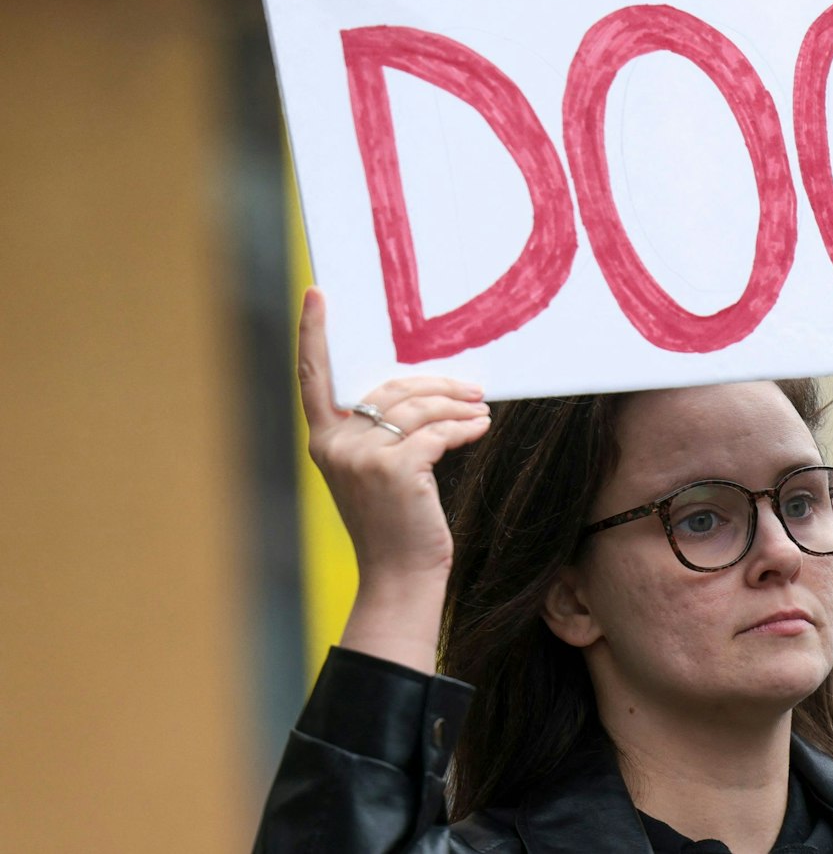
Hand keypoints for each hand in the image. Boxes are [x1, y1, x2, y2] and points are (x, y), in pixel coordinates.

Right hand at [297, 288, 489, 585]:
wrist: (401, 576)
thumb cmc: (396, 522)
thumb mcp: (376, 471)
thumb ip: (381, 432)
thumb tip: (424, 390)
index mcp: (323, 440)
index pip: (312, 376)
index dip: (313, 333)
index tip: (316, 294)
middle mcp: (333, 444)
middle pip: (389, 389)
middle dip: (435, 384)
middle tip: (471, 389)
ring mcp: (360, 455)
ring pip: (418, 408)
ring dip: (457, 406)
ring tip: (482, 411)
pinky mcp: (393, 467)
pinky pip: (438, 432)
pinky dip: (465, 427)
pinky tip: (481, 428)